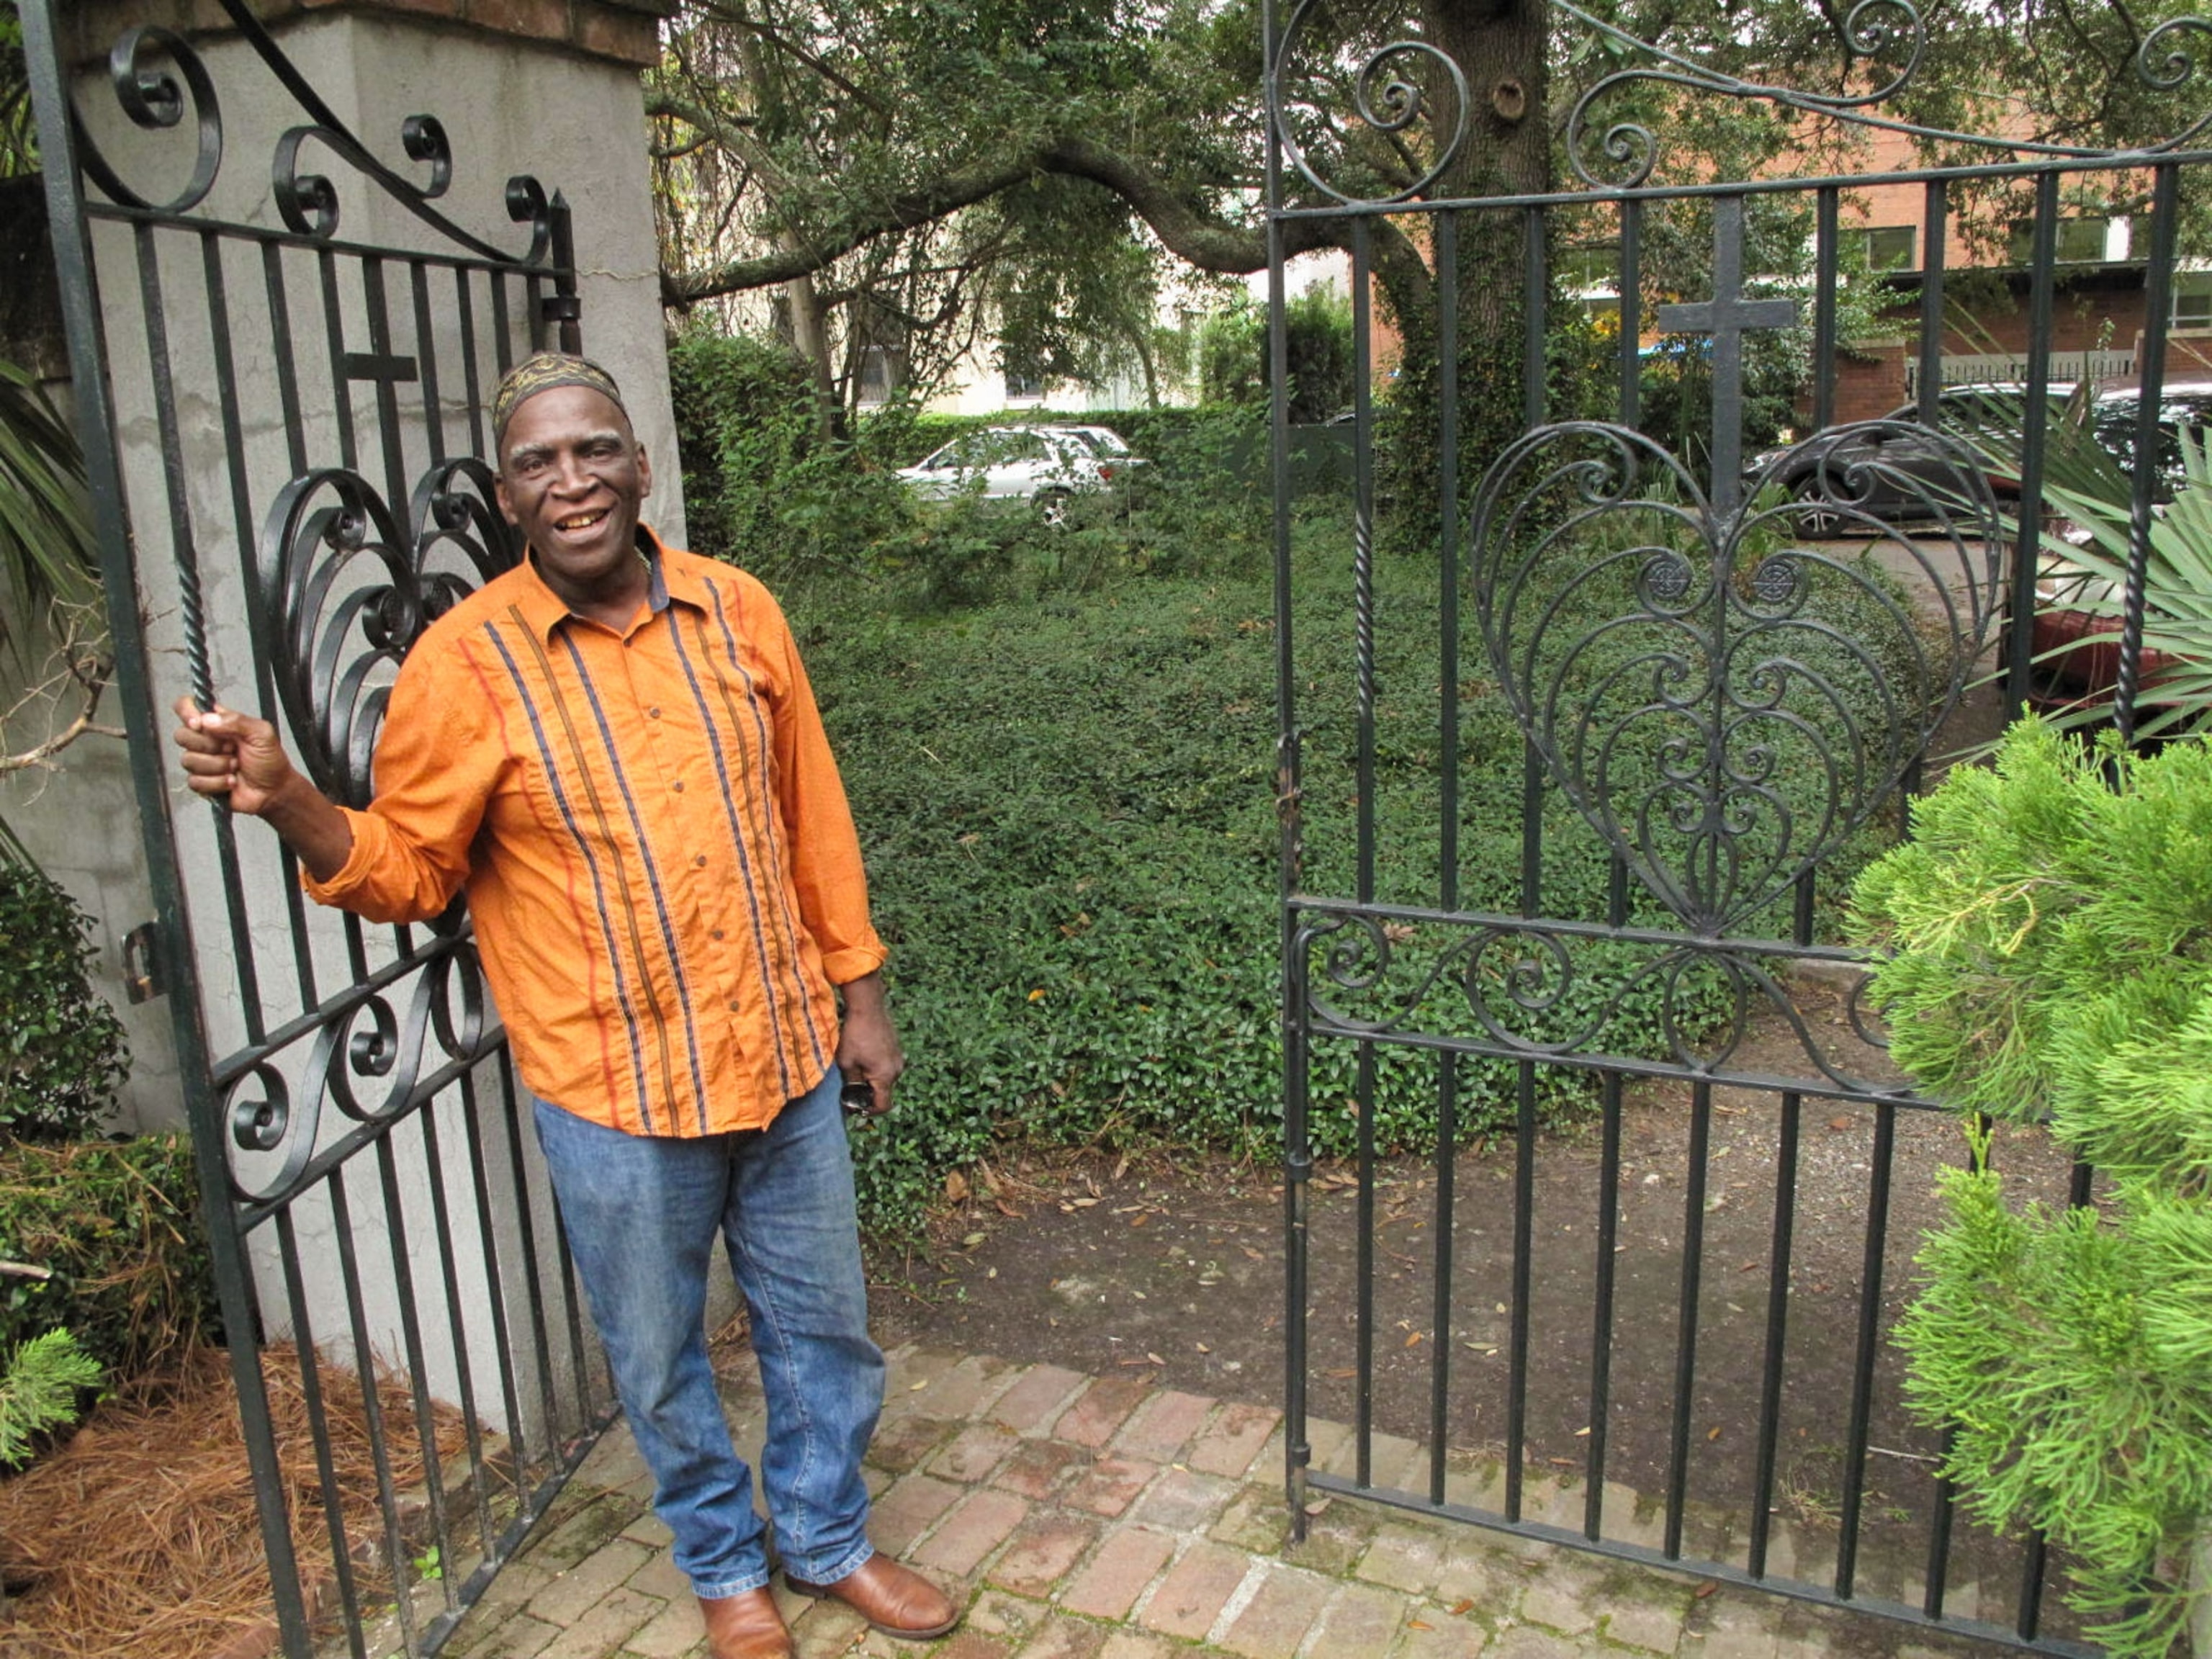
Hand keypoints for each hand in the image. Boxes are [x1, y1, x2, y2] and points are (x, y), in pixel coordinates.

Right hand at [171, 696, 353, 879]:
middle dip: (211, 746)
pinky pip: (195, 783)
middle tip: (233, 752)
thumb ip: (235, 722)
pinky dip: (217, 784)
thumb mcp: (261, 734)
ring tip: (238, 770)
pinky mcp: (204, 785)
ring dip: (218, 767)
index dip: (189, 713)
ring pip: (188, 761)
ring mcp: (204, 763)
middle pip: (183, 735)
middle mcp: (207, 741)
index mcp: (219, 723)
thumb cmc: (274, 762)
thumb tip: (207, 717)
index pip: (187, 707)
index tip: (204, 722)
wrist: (277, 793)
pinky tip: (233, 783)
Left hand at [834, 971, 902, 1114]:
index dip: (869, 1111)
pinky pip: (887, 1065)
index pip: (883, 1106)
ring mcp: (898, 1058)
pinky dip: (876, 1067)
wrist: (868, 1006)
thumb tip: (851, 1098)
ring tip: (855, 1067)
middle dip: (868, 1093)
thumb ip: (851, 1084)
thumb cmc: (855, 1034)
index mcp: (885, 1076)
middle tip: (850, 1086)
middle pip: (884, 1092)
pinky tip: (862, 1055)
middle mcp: (896, 1069)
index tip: (856, 1108)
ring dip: (871, 1079)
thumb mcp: (846, 1062)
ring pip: (885, 1078)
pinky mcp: (896, 1049)